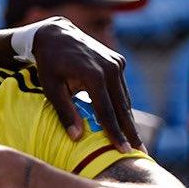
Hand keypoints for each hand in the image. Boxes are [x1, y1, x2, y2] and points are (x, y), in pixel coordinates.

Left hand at [30, 17, 141, 152]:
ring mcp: (116, 63)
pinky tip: (126, 122)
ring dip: (129, 120)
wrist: (56, 34)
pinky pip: (121, 89)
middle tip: (140, 153)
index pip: (107, 111)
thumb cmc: (49, 64)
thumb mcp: (51, 88)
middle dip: (130, 131)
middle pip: (122, 106)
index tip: (123, 151)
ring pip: (124, 98)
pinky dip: (123, 105)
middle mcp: (110, 67)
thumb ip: (65, 112)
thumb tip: (76, 137)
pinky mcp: (118, 61)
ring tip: (135, 142)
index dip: (115, 133)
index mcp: (94, 75)